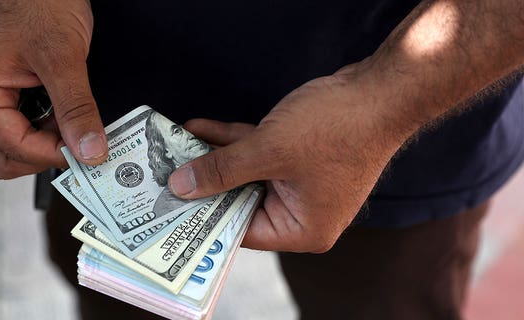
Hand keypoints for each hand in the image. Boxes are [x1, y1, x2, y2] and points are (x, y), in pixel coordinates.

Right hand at [0, 0, 105, 178]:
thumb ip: (76, 109)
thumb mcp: (64, 58)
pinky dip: (44, 127)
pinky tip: (65, 113)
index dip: (53, 155)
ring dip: (45, 142)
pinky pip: (20, 124)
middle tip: (80, 147)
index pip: (12, 148)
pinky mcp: (1, 89)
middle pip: (4, 156)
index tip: (87, 154)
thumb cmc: (37, 0)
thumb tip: (90, 151)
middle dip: (43, 157)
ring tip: (74, 124)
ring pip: (11, 144)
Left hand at [169, 67, 413, 252]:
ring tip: (173, 148)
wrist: (382, 90)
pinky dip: (233, 141)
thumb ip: (223, 170)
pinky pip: (258, 154)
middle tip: (163, 176)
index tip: (167, 207)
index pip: (240, 230)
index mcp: (301, 229)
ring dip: (214, 157)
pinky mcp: (299, 157)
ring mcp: (301, 183)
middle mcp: (301, 212)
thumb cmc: (335, 128)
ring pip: (246, 173)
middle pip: (240, 201)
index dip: (202, 217)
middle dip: (204, 183)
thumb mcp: (269, 151)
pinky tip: (199, 128)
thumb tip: (181, 186)